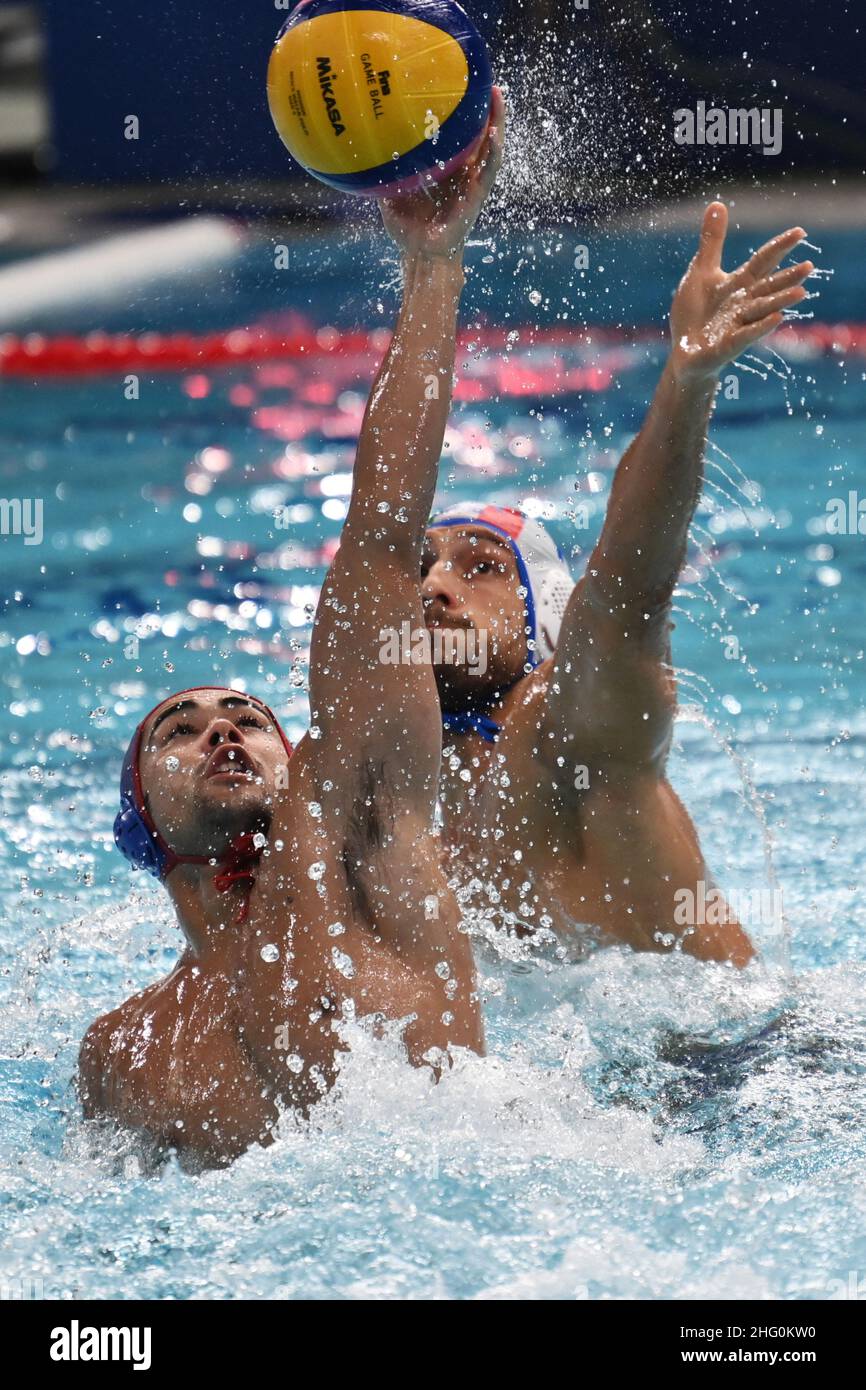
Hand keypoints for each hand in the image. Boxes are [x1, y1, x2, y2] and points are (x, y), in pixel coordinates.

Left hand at [378, 86, 504, 260]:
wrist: (421, 257)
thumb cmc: (408, 232)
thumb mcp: (392, 197)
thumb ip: (387, 175)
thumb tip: (367, 154)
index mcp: (445, 171)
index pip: (456, 136)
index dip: (459, 113)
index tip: (455, 86)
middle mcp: (462, 173)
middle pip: (477, 133)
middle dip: (482, 107)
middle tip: (482, 78)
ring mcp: (472, 183)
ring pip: (489, 146)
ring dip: (496, 120)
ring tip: (495, 95)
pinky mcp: (477, 196)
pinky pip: (488, 171)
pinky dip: (493, 152)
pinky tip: (495, 134)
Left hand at [669, 202, 812, 381]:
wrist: (683, 351)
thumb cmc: (694, 313)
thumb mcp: (701, 272)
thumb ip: (712, 242)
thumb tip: (718, 204)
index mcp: (739, 284)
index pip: (763, 262)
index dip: (779, 247)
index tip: (800, 232)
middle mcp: (744, 303)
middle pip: (769, 287)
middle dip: (788, 278)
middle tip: (809, 266)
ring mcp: (738, 325)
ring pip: (762, 310)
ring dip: (780, 301)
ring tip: (800, 293)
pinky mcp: (728, 345)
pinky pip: (746, 335)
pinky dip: (761, 327)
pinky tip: (777, 318)